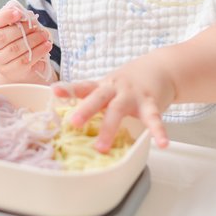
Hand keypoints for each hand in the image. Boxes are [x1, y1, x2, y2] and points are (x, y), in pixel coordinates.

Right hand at [0, 5, 53, 83]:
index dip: (5, 16)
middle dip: (23, 29)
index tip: (19, 13)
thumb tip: (29, 16)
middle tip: (38, 26)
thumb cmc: (17, 42)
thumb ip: (19, 20)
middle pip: (3, 37)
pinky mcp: (11, 72)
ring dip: (33, 40)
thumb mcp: (15, 29)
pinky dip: (37, 52)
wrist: (18, 66)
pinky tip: (46, 47)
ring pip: (15, 49)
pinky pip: (24, 62)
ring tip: (45, 36)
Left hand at [52, 60, 173, 150]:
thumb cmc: (129, 84)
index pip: (83, 87)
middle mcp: (115, 89)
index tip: (54, 91)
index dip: (69, 89)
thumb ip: (95, 101)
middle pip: (98, 98)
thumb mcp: (110, 88)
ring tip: (101, 147)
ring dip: (109, 129)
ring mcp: (132, 96)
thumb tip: (72, 124)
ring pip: (119, 110)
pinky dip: (158, 132)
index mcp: (103, 87)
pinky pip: (153, 119)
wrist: (160, 68)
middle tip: (73, 123)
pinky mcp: (151, 103)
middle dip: (85, 110)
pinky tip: (162, 144)